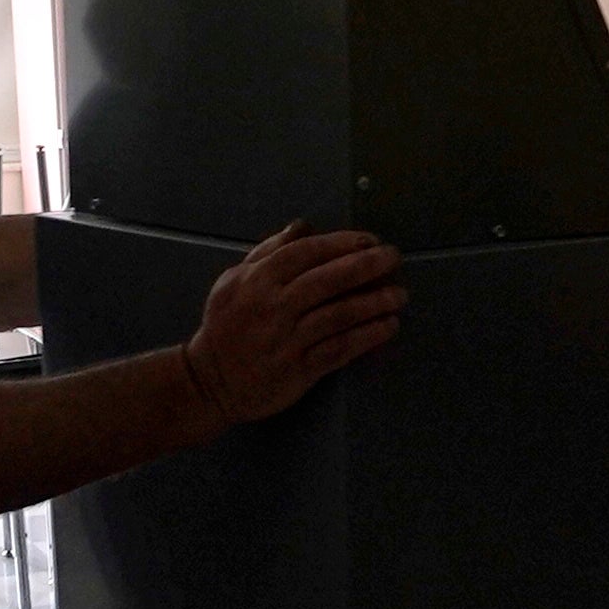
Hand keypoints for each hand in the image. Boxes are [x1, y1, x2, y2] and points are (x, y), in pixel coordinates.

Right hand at [183, 225, 404, 424]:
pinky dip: (367, 337)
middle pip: (327, 280)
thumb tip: (303, 226)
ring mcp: (287, 340)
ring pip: (338, 316)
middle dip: (366, 266)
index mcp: (258, 281)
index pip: (306, 253)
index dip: (342, 243)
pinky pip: (339, 349)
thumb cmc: (225, 326)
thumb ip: (268, 252)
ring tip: (399, 295)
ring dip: (374, 303)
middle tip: (393, 258)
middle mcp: (273, 307)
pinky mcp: (298, 371)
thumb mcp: (234, 280)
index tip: (370, 240)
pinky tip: (388, 327)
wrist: (209, 382)